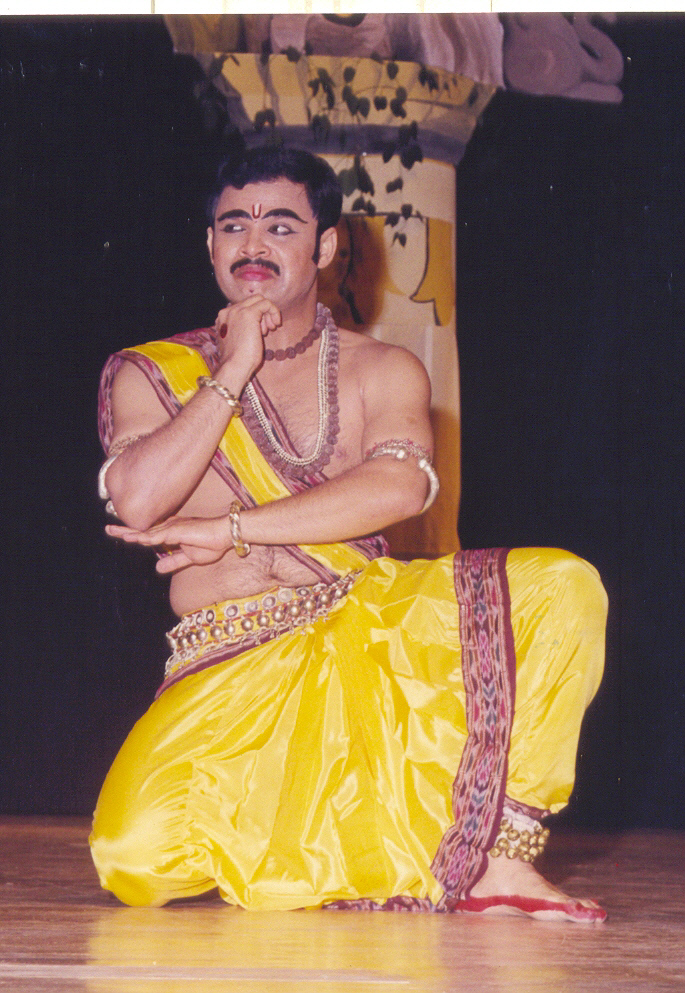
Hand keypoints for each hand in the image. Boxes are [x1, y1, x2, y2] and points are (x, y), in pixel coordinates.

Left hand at [106, 515, 232, 573]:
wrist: (225, 536)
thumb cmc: (212, 544)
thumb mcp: (190, 557)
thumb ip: (174, 561)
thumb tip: (158, 568)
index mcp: (172, 533)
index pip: (150, 535)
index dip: (135, 535)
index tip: (122, 535)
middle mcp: (170, 527)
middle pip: (144, 530)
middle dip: (126, 530)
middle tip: (108, 529)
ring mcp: (172, 527)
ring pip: (147, 532)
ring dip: (131, 533)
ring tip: (114, 532)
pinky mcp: (177, 530)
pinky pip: (158, 535)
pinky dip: (146, 537)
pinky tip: (135, 539)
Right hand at [214, 295, 281, 385]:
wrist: (234, 367)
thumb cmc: (237, 361)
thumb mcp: (237, 341)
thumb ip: (241, 329)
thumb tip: (255, 324)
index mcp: (223, 318)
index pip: (243, 307)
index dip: (256, 317)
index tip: (261, 331)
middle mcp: (227, 311)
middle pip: (251, 301)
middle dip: (262, 314)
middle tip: (267, 330)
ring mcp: (237, 311)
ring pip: (259, 300)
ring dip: (268, 314)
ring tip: (268, 331)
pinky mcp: (248, 313)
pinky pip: (266, 303)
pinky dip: (274, 311)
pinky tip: (275, 325)